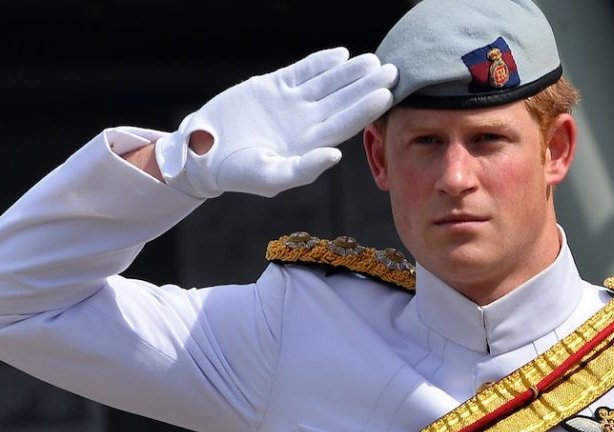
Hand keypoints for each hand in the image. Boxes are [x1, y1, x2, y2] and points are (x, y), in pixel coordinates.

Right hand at [155, 47, 396, 197]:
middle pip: (342, 101)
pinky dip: (319, 62)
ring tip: (371, 60)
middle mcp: (305, 123)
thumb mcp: (270, 177)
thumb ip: (303, 170)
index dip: (365, 108)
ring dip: (349, 72)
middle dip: (366, 85)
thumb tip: (336, 156)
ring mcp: (290, 104)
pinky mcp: (273, 87)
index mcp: (309, 145)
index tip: (386, 93)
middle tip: (392, 69)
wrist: (204, 152)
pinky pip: (301, 72)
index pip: (344, 123)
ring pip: (326, 83)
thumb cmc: (238, 173)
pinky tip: (340, 55)